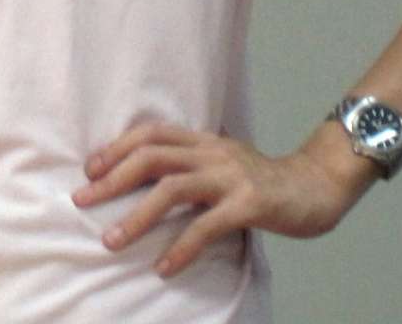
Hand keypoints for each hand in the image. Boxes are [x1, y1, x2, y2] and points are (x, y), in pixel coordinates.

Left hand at [71, 122, 375, 276]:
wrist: (318, 186)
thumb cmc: (265, 180)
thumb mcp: (223, 163)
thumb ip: (191, 167)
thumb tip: (146, 183)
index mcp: (204, 141)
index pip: (151, 134)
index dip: (117, 147)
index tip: (89, 169)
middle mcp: (213, 152)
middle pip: (152, 157)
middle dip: (113, 179)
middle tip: (82, 201)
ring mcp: (231, 176)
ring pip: (172, 189)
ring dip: (137, 217)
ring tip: (112, 242)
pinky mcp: (250, 204)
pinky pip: (207, 225)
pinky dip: (182, 247)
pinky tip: (164, 266)